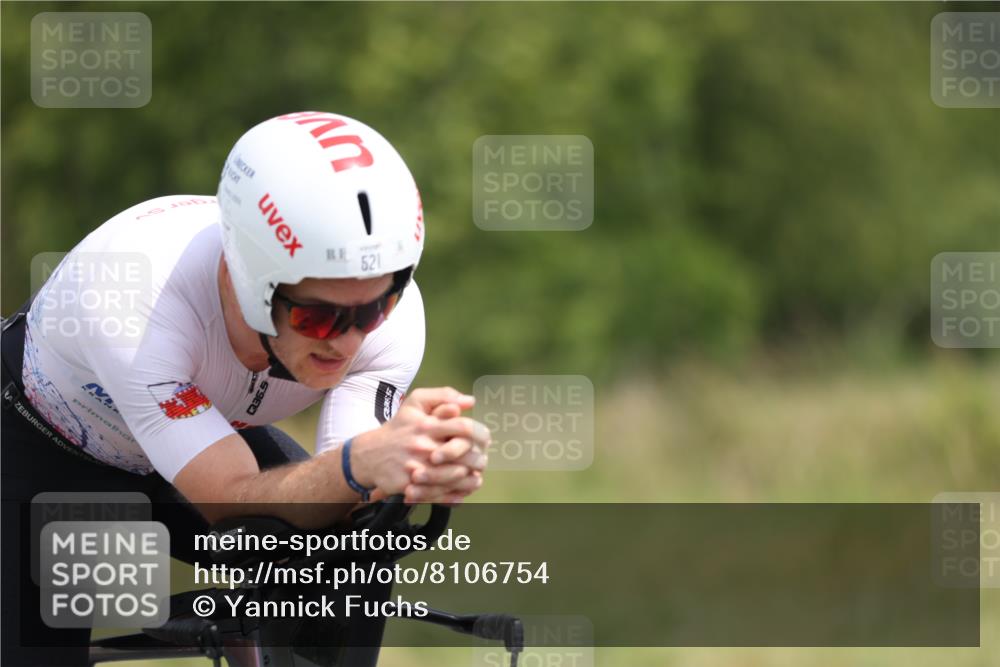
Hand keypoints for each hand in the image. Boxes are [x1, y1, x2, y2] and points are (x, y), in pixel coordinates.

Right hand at [348, 387, 487, 498]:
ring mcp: (416, 467)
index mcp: (427, 424)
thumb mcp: (416, 403)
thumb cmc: (399, 428)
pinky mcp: (409, 485)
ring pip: (455, 476)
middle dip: (478, 458)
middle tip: (481, 460)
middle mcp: (423, 445)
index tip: (484, 440)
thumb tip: (470, 400)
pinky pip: (440, 493)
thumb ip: (443, 395)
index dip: (480, 434)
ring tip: (474, 474)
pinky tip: (462, 489)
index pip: (464, 428)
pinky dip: (456, 493)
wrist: (369, 454)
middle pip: (464, 454)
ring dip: (470, 477)